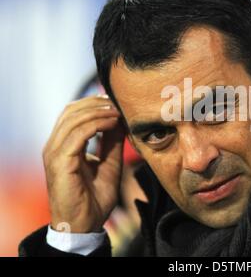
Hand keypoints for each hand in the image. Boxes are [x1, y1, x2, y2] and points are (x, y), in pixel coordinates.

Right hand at [43, 95, 124, 232]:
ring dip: (99, 112)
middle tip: (118, 104)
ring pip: (73, 118)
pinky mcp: (59, 162)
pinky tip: (113, 124)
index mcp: (63, 145)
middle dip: (97, 103)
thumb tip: (120, 120)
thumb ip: (112, 141)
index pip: (73, 112)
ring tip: (118, 113)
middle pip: (71, 110)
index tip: (117, 103)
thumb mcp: (109, 162)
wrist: (85, 224)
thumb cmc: (95, 197)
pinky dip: (96, 124)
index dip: (95, 103)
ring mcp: (54, 153)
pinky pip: (77, 134)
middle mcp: (54, 146)